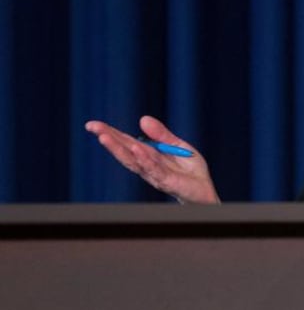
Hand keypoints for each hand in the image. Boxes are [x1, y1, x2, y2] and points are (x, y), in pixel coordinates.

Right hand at [84, 115, 220, 203]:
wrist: (205, 191)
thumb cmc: (190, 171)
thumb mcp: (177, 146)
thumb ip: (161, 134)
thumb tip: (143, 119)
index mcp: (148, 155)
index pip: (126, 142)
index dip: (110, 133)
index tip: (93, 124)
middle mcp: (147, 165)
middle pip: (125, 151)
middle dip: (108, 139)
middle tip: (93, 127)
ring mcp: (155, 174)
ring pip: (134, 161)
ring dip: (119, 149)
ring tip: (105, 137)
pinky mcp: (167, 181)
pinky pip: (153, 169)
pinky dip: (144, 159)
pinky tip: (136, 149)